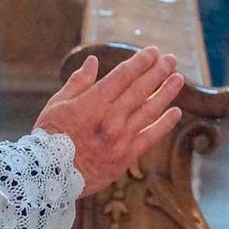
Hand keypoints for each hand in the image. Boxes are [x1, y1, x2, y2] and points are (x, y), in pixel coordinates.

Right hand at [35, 47, 185, 195]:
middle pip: (140, 90)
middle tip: (170, 59)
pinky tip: (176, 112)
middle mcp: (110, 118)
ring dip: (166, 93)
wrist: (49, 177)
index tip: (153, 52)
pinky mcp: (126, 156)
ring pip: (149, 110)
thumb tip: (93, 61)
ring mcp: (120, 138)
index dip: (140, 62)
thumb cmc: (49, 137)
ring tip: (178, 79)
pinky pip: (150, 137)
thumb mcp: (57, 104)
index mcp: (92, 103)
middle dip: (157, 72)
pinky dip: (165, 124)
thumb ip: (78, 82)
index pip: (123, 76)